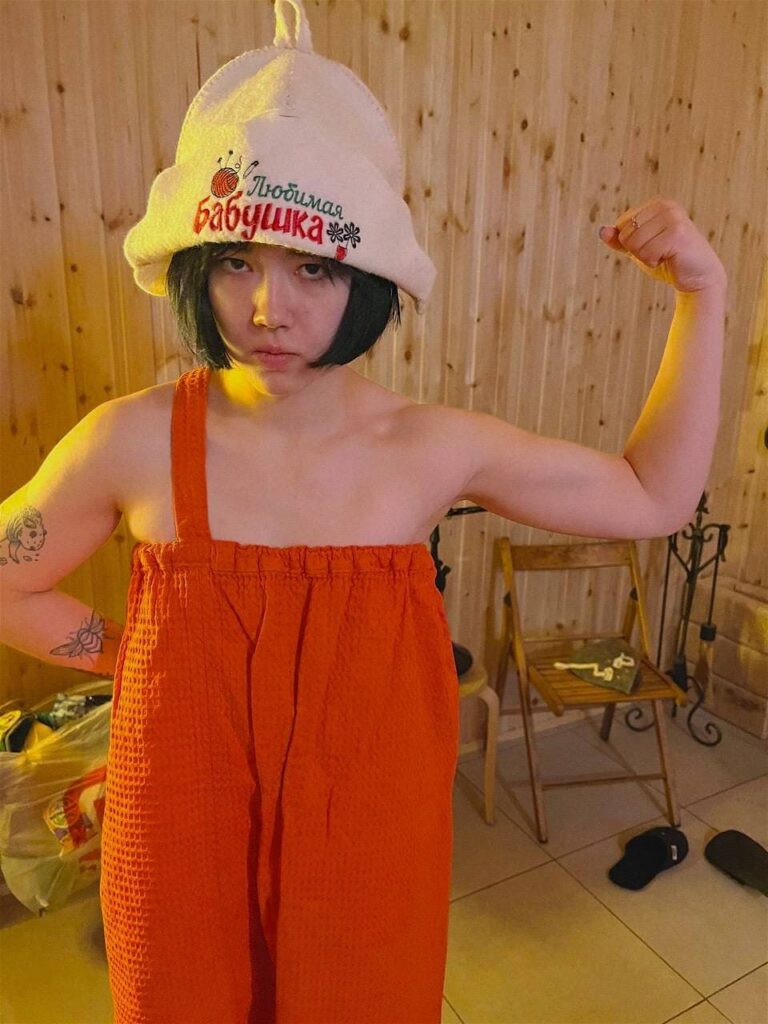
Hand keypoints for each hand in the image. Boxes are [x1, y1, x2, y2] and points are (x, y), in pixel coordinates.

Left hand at [598, 196, 725, 293]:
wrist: (697, 276)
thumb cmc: (668, 260)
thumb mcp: (639, 248)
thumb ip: (620, 240)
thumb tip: (602, 231)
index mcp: (657, 205)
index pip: (622, 224)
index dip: (631, 243)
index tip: (652, 245)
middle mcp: (666, 206)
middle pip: (626, 234)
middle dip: (637, 251)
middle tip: (659, 253)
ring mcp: (673, 218)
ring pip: (634, 244)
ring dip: (646, 257)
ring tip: (665, 256)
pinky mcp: (677, 234)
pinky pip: (646, 253)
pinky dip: (653, 263)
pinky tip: (669, 259)